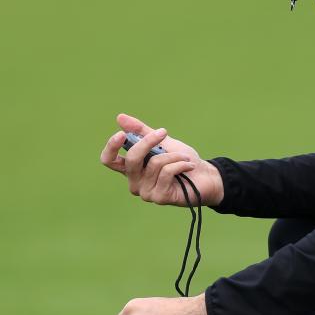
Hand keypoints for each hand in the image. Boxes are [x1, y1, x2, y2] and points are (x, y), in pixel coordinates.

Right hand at [99, 113, 223, 206]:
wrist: (205, 177)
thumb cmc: (181, 159)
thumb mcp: (161, 141)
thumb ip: (141, 131)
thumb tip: (120, 117)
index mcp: (132, 168)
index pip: (109, 160)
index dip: (111, 147)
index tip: (122, 134)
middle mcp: (134, 182)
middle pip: (132, 159)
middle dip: (148, 142)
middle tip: (164, 133)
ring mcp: (146, 192)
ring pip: (154, 164)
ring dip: (173, 155)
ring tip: (185, 157)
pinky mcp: (159, 197)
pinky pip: (166, 172)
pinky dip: (180, 164)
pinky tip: (189, 166)